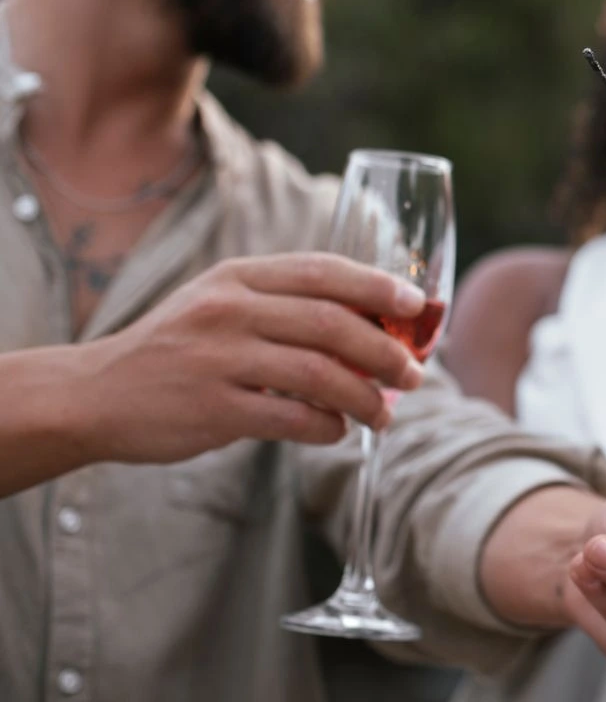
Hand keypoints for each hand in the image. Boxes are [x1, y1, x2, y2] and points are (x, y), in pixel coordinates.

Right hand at [77, 253, 422, 464]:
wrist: (92, 395)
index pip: (322, 271)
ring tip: (385, 414)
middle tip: (414, 375)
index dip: (377, 286)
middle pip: (331, 324)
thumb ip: (282, 305)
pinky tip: (338, 431)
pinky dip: (326, 428)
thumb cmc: (174, 350)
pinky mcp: (211, 409)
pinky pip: (290, 419)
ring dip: (366, 397)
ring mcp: (217, 359)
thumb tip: (372, 322)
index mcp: (236, 278)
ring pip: (319, 374)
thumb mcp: (219, 306)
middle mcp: (227, 310)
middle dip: (386, 351)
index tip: (418, 305)